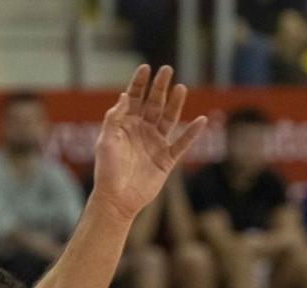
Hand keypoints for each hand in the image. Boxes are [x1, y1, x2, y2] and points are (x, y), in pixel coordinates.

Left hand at [90, 65, 206, 222]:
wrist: (116, 200)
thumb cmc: (107, 171)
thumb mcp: (105, 142)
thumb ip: (114, 119)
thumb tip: (124, 96)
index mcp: (125, 126)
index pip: (133, 99)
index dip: (139, 84)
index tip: (146, 68)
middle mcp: (142, 132)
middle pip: (154, 104)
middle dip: (160, 87)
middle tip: (167, 70)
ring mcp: (155, 144)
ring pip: (169, 119)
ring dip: (175, 104)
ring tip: (181, 87)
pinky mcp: (166, 160)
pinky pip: (182, 144)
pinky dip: (192, 133)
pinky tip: (200, 120)